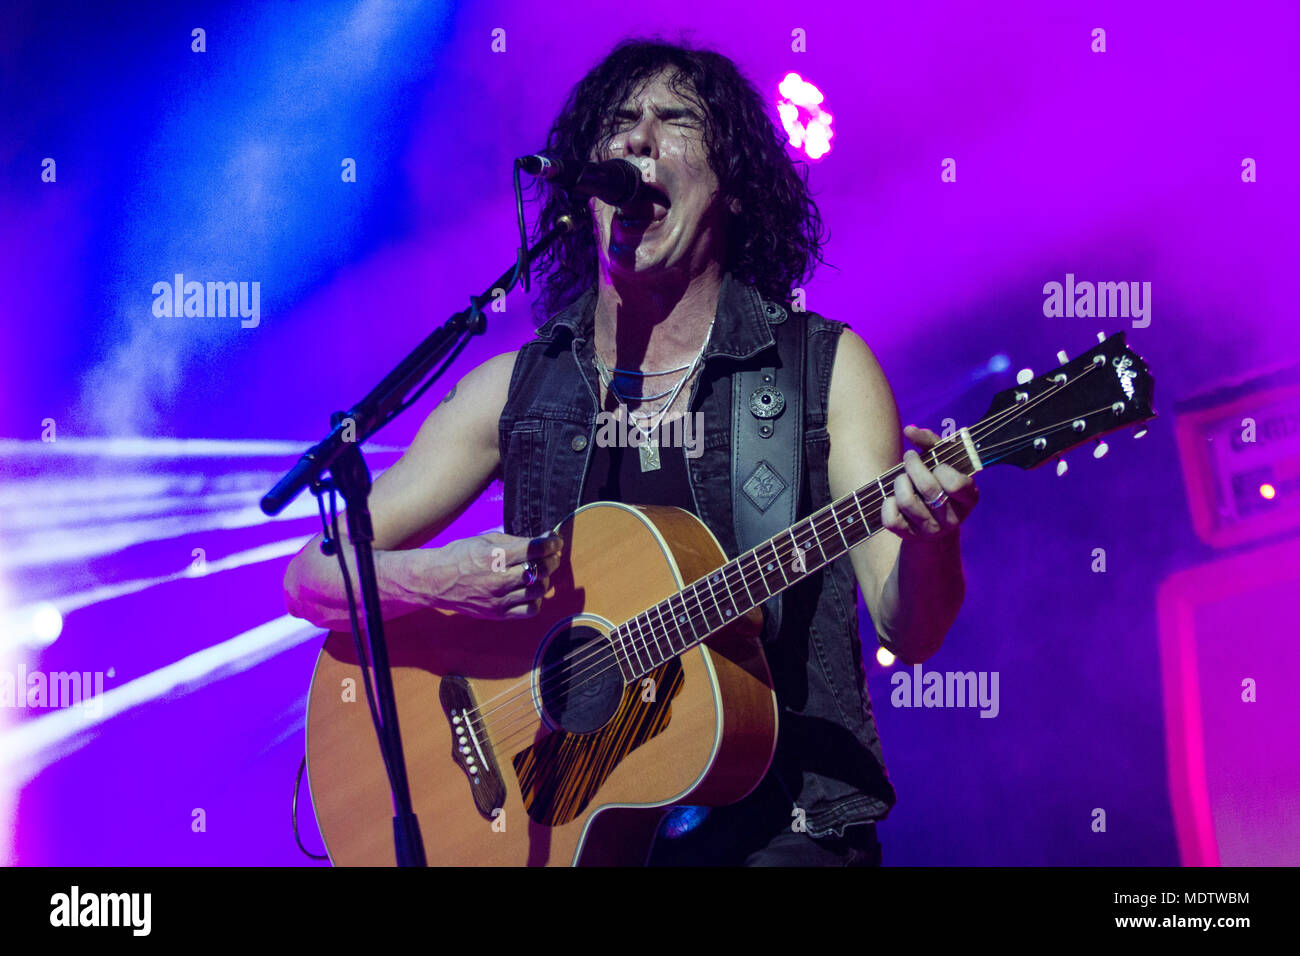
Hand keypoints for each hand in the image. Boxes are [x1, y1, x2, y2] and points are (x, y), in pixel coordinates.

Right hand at [427, 531, 562, 619]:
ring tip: (539, 573)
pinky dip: (535, 600)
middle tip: (550, 555)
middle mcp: (498, 579)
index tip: (555, 541)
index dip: (550, 544)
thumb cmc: (460, 556)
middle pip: (540, 570)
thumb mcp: (485, 540)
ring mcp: (499, 599)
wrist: (435, 581)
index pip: (533, 549)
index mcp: (494, 556)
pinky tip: (529, 591)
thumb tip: (542, 541)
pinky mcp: (498, 613)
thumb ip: (514, 542)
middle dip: (551, 560)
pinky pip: (530, 610)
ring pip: (539, 590)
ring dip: (544, 579)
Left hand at [880, 425, 978, 539]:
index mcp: (969, 499)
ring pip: (907, 501)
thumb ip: (931, 442)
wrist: (935, 522)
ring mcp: (931, 530)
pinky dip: (887, 504)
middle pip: (928, 488)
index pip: (955, 484)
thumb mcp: (943, 462)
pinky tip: (893, 498)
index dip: (942, 469)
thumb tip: (910, 429)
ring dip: (899, 482)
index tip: (936, 464)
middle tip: (909, 457)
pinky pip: (891, 520)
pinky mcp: (909, 536)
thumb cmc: (940, 482)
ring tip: (902, 477)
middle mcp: (953, 519)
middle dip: (913, 465)